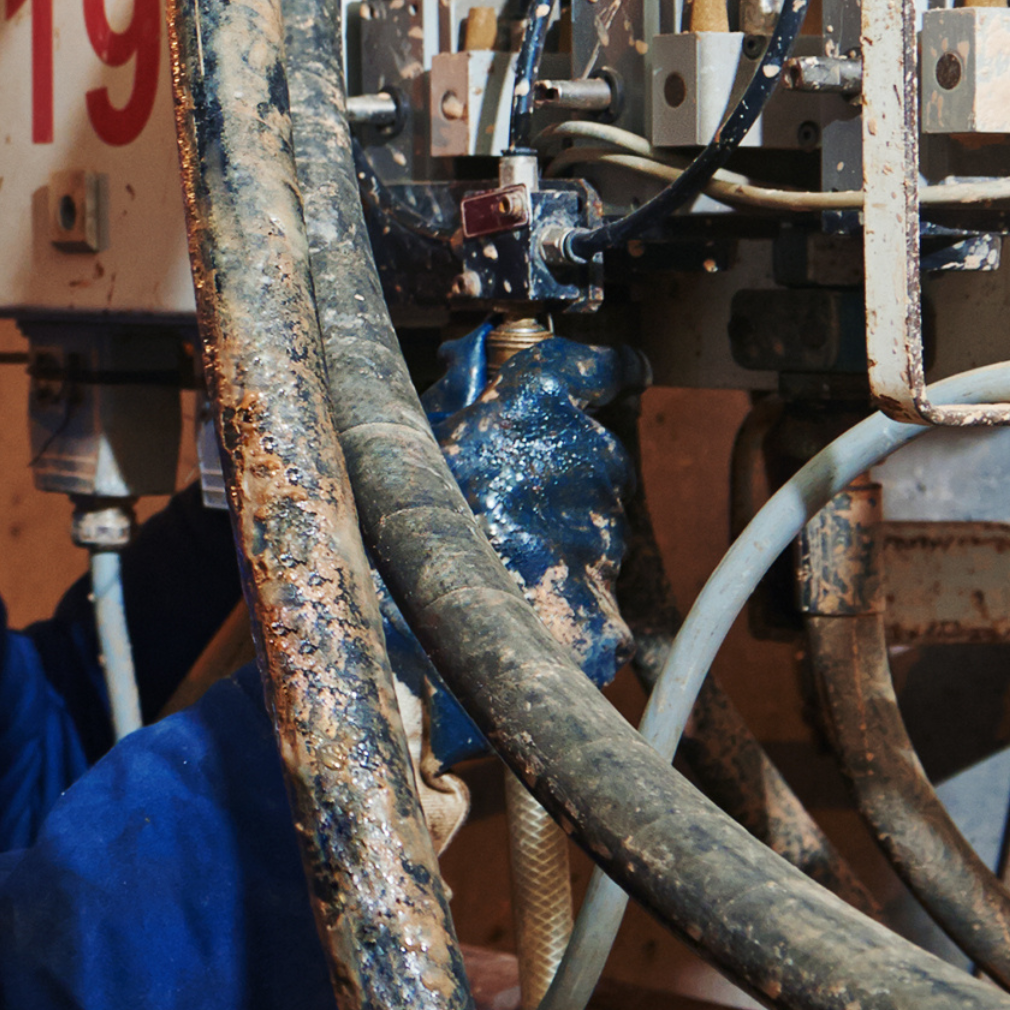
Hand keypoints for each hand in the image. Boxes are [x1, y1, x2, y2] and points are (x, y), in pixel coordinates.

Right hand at [421, 327, 637, 689]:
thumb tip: (476, 363)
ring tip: (490, 551)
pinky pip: (589, 574)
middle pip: (587, 446)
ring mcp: (603, 528)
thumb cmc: (391, 544)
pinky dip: (560, 580)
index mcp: (535, 409)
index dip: (607, 369)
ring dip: (552, 524)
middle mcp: (583, 459)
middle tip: (494, 489)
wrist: (415, 646)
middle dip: (553, 463)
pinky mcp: (608, 593)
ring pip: (589, 512)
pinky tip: (513, 591)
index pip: (596, 367)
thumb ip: (456, 397)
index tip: (617, 372)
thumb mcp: (405, 446)